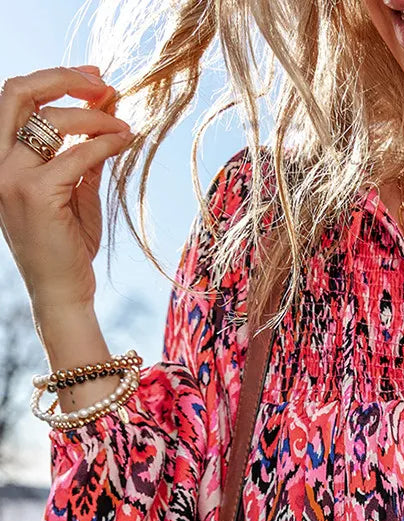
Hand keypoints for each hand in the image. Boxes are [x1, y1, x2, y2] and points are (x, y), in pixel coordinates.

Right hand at [0, 65, 133, 313]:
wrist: (62, 293)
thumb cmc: (66, 247)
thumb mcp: (72, 191)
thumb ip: (81, 153)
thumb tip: (104, 110)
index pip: (13, 97)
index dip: (52, 78)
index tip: (91, 78)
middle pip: (19, 91)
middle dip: (63, 77)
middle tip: (103, 83)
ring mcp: (11, 178)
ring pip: (52, 119)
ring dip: (95, 115)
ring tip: (123, 125)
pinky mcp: (38, 194)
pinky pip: (78, 153)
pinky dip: (106, 142)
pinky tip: (125, 140)